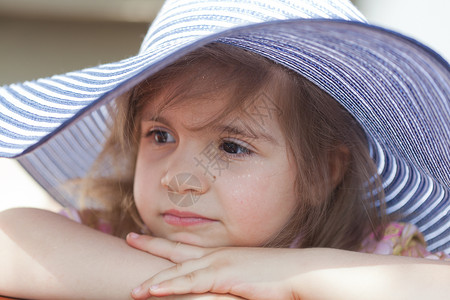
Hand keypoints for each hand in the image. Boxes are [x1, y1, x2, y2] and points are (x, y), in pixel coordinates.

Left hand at [126, 233, 301, 299]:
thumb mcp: (247, 274)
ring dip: (153, 281)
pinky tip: (152, 291)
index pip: (186, 247)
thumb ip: (230, 278)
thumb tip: (222, 282)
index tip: (148, 237)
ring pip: (178, 272)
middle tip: (129, 238)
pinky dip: (170, 288)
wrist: (298, 273)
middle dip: (150, 246)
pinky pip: (191, 283)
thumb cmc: (276, 277)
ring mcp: (219, 264)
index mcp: (219, 254)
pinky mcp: (224, 277)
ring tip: (132, 290)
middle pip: (175, 251)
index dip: (165, 243)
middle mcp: (215, 255)